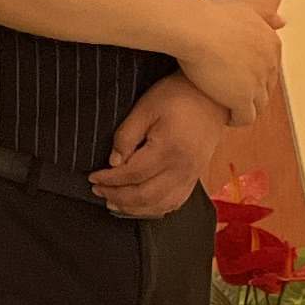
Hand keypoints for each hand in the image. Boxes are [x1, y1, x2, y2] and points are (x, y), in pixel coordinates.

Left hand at [93, 74, 228, 219]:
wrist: (212, 96)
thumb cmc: (177, 96)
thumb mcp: (146, 107)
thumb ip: (127, 136)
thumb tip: (113, 162)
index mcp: (169, 149)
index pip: (132, 173)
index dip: (110, 179)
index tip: (93, 177)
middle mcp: (182, 168)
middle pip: (145, 195)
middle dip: (117, 196)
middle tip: (97, 190)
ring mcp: (191, 176)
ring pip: (160, 205)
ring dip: (133, 208)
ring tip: (113, 202)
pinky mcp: (194, 177)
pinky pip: (174, 202)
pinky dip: (154, 209)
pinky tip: (139, 206)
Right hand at [170, 0, 282, 126]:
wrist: (195, 27)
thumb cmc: (210, 15)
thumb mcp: (244, 9)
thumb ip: (264, 16)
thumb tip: (282, 22)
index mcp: (272, 44)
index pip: (269, 68)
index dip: (253, 75)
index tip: (236, 77)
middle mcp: (270, 64)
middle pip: (266, 88)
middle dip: (251, 92)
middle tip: (230, 94)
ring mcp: (258, 83)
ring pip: (258, 106)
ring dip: (245, 108)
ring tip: (227, 108)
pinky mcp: (242, 99)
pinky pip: (245, 118)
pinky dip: (236, 120)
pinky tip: (223, 116)